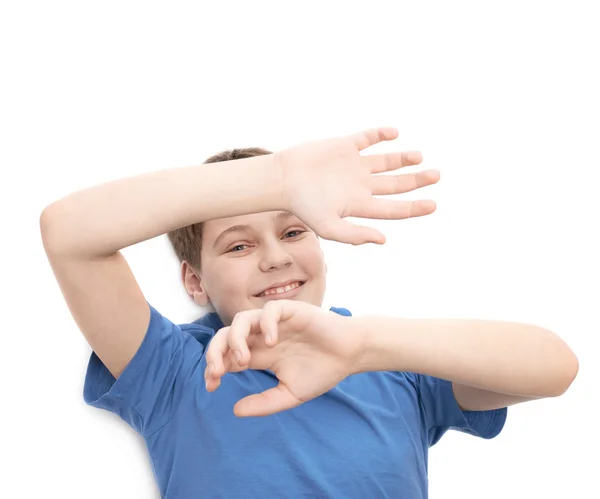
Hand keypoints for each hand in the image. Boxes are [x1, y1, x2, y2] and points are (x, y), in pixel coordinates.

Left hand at [204, 300, 363, 416]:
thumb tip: (235, 410)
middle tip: (216, 371)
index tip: (212, 385)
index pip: (226, 355)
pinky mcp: (291, 311)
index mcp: (260, 355)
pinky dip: (265, 324)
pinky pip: (269, 310)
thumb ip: (264, 403)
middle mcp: (262, 337)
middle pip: (226, 335)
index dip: (214, 367)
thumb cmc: (322, 371)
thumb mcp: (290, 394)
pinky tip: (271, 342)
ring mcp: (275, 322)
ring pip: (241, 319)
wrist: (351, 355)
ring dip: (235, 339)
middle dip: (214, 351)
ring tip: (243, 359)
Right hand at [275, 127, 439, 244]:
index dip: (414, 208)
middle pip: (395, 184)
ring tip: (419, 156)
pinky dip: (381, 134)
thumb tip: (384, 240)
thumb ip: (354, 235)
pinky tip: (394, 133)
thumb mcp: (328, 227)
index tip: (433, 205)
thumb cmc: (302, 205)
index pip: (393, 208)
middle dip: (417, 180)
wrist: (283, 179)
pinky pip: (367, 138)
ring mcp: (353, 165)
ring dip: (404, 158)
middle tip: (437, 175)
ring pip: (386, 161)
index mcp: (359, 205)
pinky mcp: (344, 146)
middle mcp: (360, 185)